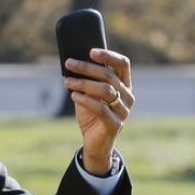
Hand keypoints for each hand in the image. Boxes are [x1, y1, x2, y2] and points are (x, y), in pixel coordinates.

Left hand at [63, 48, 133, 175]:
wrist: (94, 143)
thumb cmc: (91, 115)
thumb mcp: (88, 94)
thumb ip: (87, 80)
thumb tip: (73, 63)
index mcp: (124, 85)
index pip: (123, 64)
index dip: (108, 56)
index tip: (91, 51)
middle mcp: (128, 96)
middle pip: (109, 76)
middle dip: (86, 68)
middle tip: (69, 63)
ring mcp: (123, 111)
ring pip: (105, 90)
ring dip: (83, 83)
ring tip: (66, 81)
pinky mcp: (115, 124)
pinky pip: (101, 108)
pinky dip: (85, 100)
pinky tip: (73, 95)